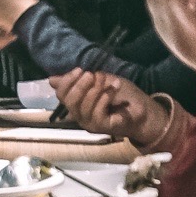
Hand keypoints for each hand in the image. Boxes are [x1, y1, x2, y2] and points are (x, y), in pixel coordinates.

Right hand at [51, 67, 169, 150]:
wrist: (144, 110)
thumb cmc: (122, 95)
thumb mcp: (99, 82)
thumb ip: (79, 80)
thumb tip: (52, 79)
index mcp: (77, 104)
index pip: (61, 94)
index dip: (67, 81)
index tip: (80, 69)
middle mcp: (80, 115)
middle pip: (69, 101)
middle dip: (79, 85)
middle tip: (91, 74)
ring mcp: (90, 123)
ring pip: (83, 106)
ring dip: (95, 90)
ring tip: (108, 81)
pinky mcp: (103, 127)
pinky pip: (97, 112)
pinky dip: (104, 98)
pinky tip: (113, 90)